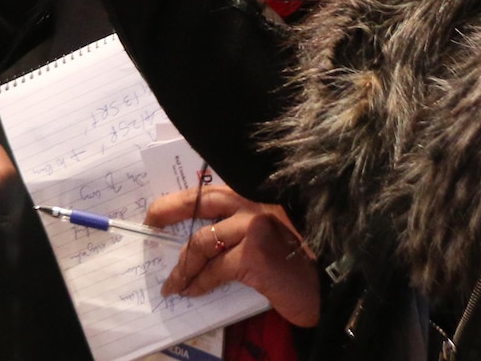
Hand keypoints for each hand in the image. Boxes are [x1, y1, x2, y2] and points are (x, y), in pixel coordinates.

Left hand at [147, 185, 320, 325]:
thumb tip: (196, 238)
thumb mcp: (271, 236)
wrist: (329, 289)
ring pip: (203, 242)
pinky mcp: (255, 255)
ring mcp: (256, 226)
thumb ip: (241, 227)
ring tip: (174, 283)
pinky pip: (215, 269)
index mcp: (260, 195)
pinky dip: (199, 283)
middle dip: (170, 210)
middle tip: (151, 224)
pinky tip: (193, 292)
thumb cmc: (300, 262)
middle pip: (203, 201)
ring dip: (183, 266)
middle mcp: (257, 203)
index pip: (213, 190)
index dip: (182, 198)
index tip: (159, 209)